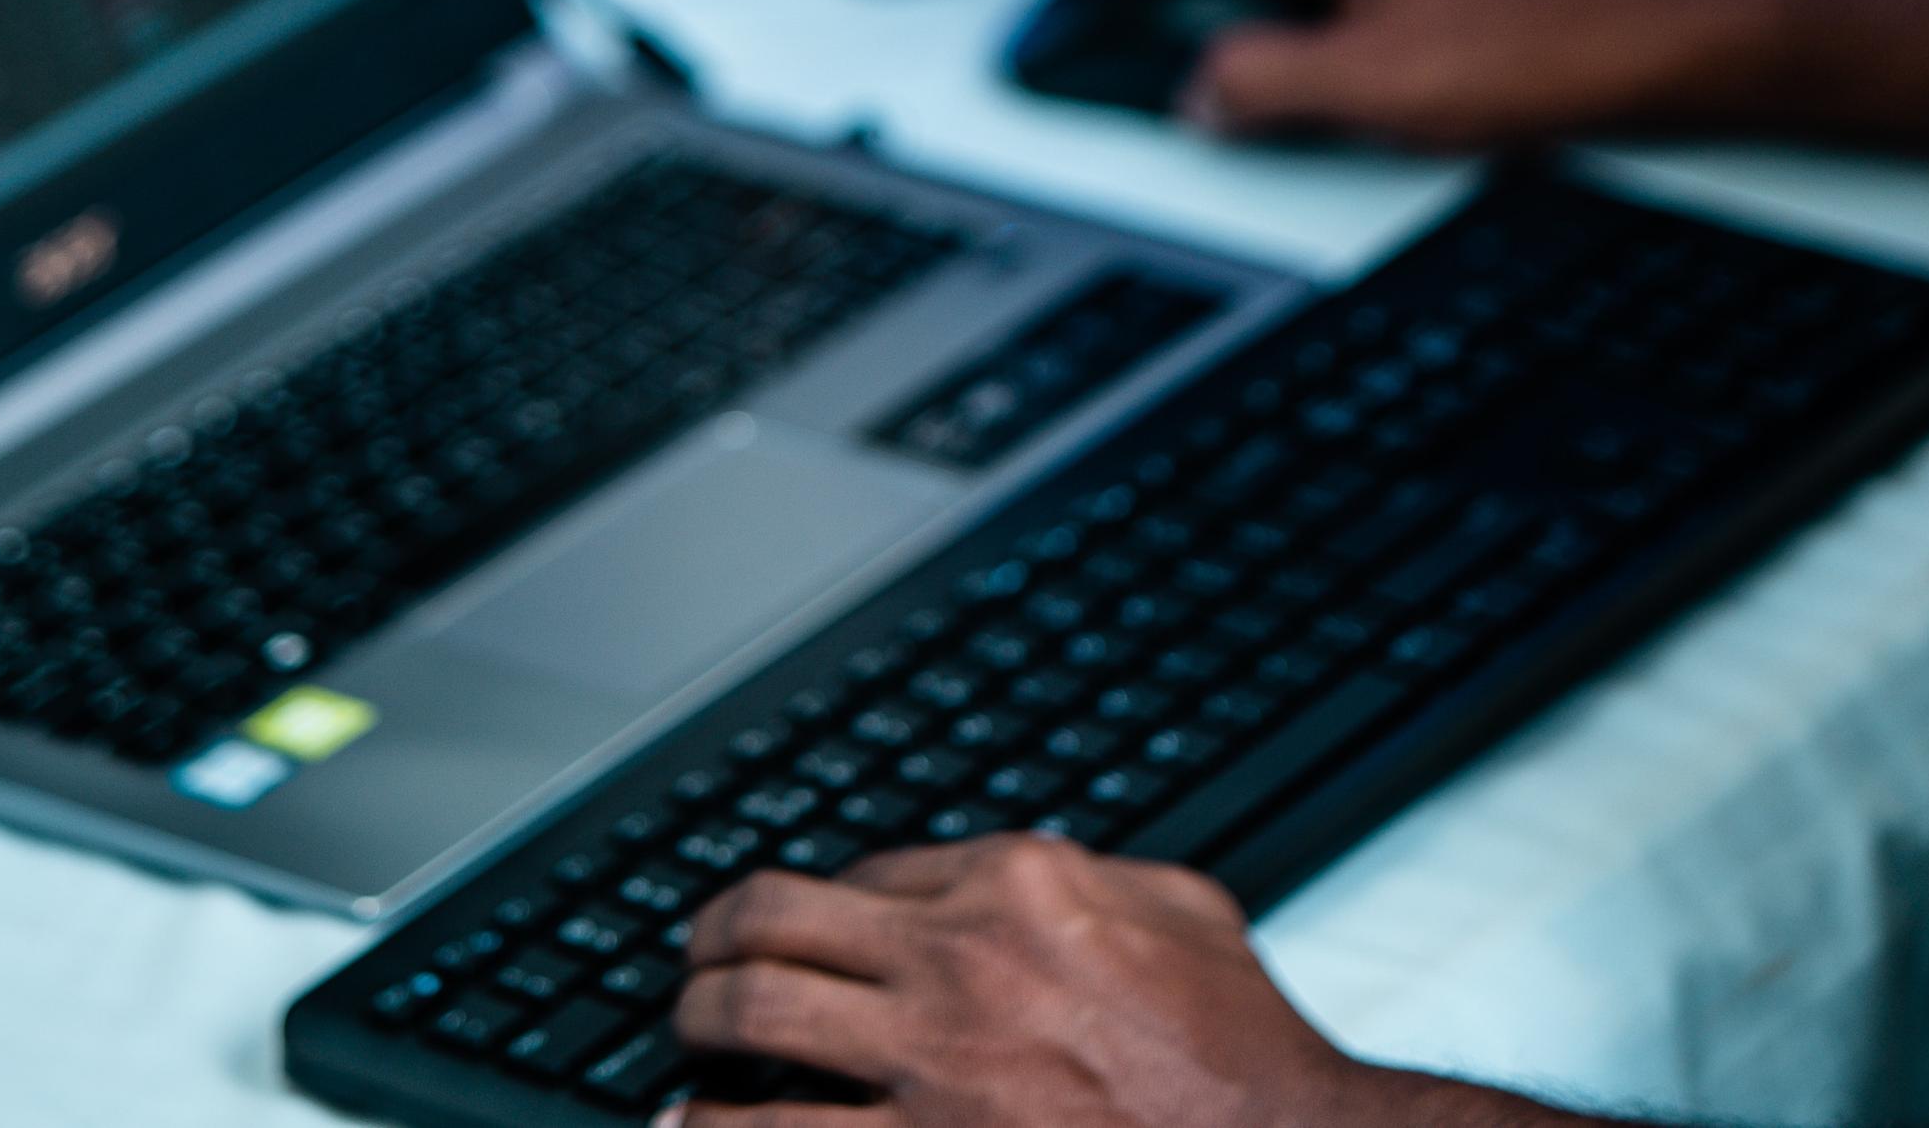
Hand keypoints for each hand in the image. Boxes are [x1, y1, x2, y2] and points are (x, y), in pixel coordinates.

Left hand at [663, 833, 1536, 1127]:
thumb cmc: (1244, 1052)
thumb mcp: (1185, 911)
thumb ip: (1095, 876)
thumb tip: (1032, 866)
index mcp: (1018, 881)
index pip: (869, 867)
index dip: (825, 899)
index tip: (804, 926)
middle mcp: (958, 957)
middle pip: (777, 920)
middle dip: (717, 937)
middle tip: (697, 959)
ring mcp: (933, 1062)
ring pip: (755, 1017)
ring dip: (700, 1020)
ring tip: (684, 1033)